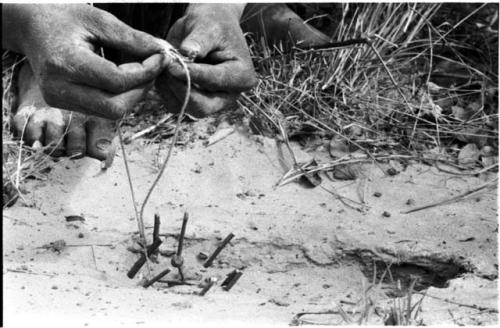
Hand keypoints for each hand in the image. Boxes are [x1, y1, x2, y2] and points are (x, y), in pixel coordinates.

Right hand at [2, 4, 169, 119]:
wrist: (30, 28)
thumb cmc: (64, 19)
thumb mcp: (98, 20)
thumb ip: (131, 39)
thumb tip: (161, 53)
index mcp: (64, 63)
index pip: (116, 82)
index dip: (145, 72)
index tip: (160, 58)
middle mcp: (59, 89)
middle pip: (115, 107)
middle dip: (141, 89)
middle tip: (152, 67)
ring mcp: (59, 101)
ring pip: (111, 113)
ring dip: (133, 95)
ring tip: (138, 70)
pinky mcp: (64, 105)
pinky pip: (102, 110)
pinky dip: (120, 97)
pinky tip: (122, 78)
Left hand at [155, 4, 256, 116]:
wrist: (206, 27)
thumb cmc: (212, 24)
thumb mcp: (208, 26)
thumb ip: (199, 41)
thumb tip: (187, 53)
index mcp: (241, 76)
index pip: (215, 82)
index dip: (192, 75)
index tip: (173, 65)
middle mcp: (228, 95)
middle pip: (202, 107)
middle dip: (180, 89)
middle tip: (166, 68)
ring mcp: (211, 102)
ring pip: (185, 108)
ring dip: (169, 88)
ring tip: (164, 64)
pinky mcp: (194, 102)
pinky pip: (175, 105)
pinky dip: (165, 90)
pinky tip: (163, 70)